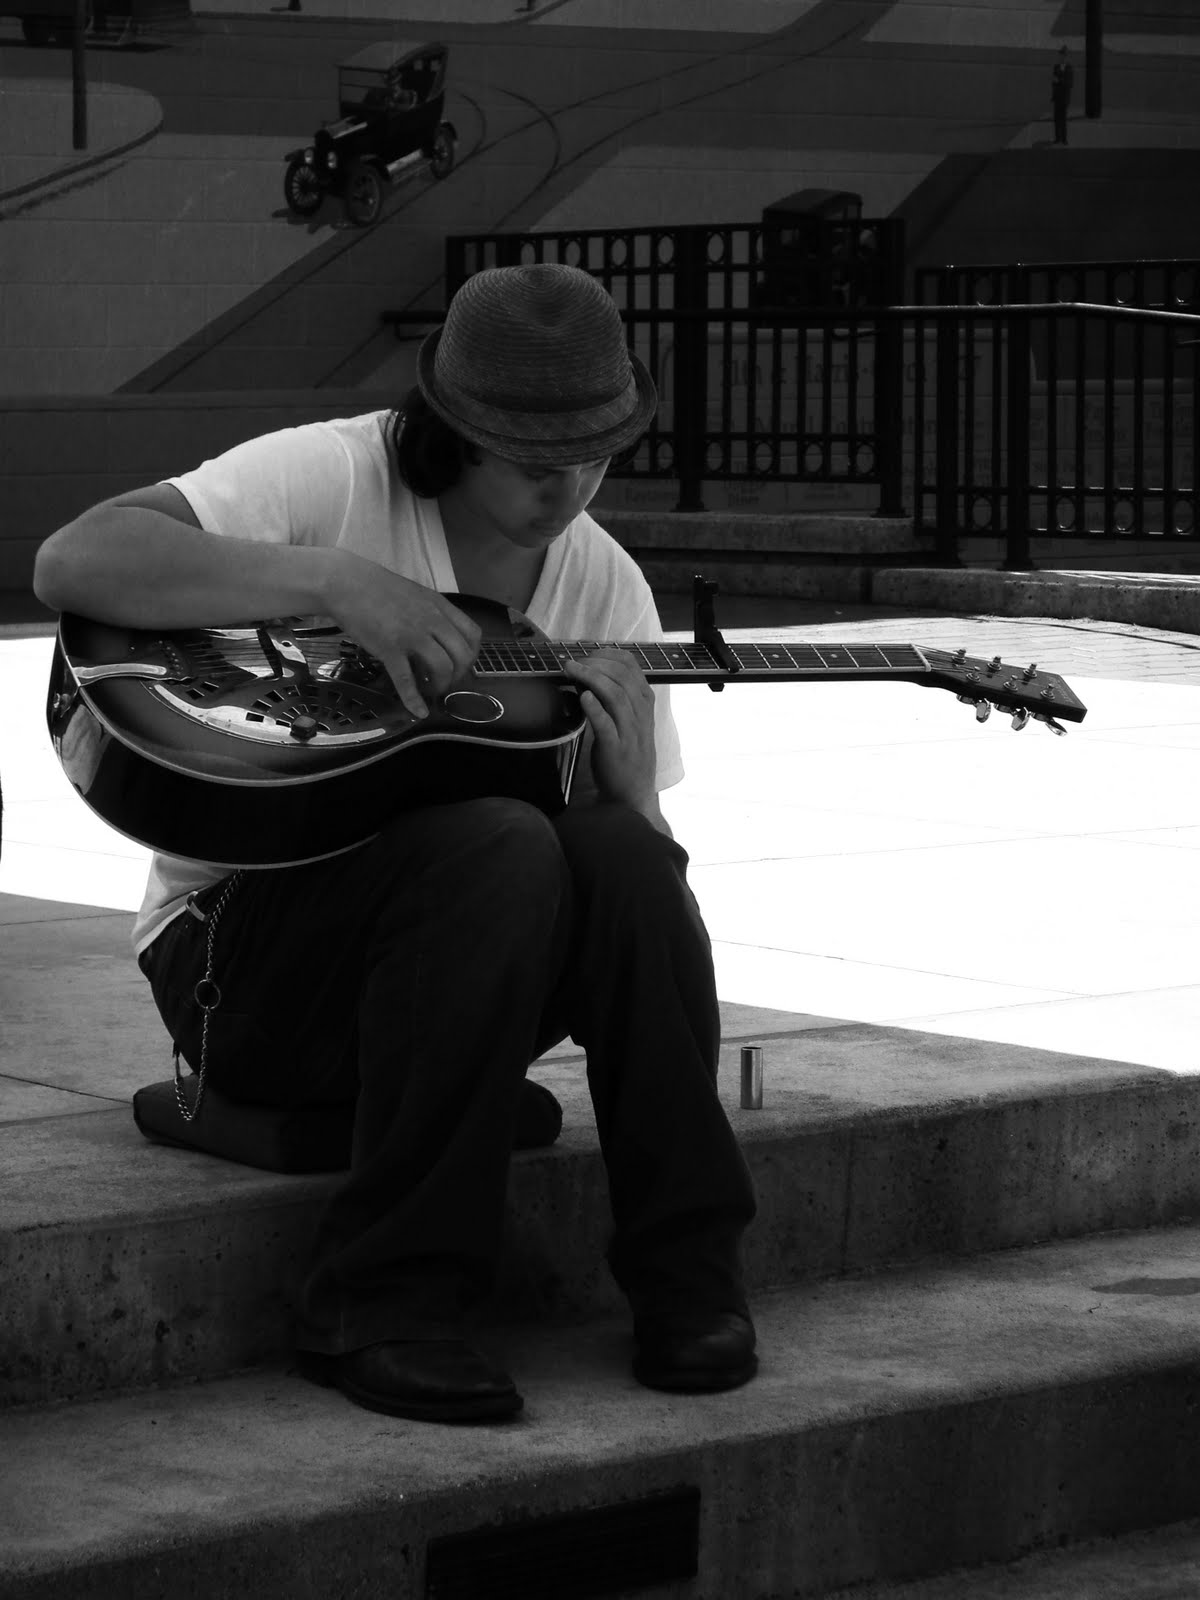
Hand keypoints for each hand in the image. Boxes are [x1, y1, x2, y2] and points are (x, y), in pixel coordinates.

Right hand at [328, 553, 480, 717]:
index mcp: (439, 607)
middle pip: (463, 655)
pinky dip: (414, 700)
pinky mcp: (390, 649)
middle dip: (459, 675)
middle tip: (445, 680)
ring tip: (430, 690)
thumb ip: (432, 613)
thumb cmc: (378, 588)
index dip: (471, 655)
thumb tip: (441, 635)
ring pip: (442, 668)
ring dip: (440, 685)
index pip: (473, 635)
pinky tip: (418, 711)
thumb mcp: (416, 595)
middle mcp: (431, 621)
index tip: (460, 664)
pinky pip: (407, 680)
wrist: (346, 583)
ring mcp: (411, 635)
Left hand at [563, 648, 657, 810]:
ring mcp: (630, 731)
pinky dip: (595, 708)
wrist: (632, 793)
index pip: (631, 665)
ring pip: (615, 694)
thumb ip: (611, 697)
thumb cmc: (625, 752)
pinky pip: (607, 724)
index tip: (586, 654)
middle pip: (621, 676)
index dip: (606, 654)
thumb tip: (584, 675)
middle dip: (594, 663)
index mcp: (644, 702)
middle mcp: (641, 713)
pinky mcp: (616, 749)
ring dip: (590, 678)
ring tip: (570, 671)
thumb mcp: (625, 720)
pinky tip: (583, 697)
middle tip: (571, 663)